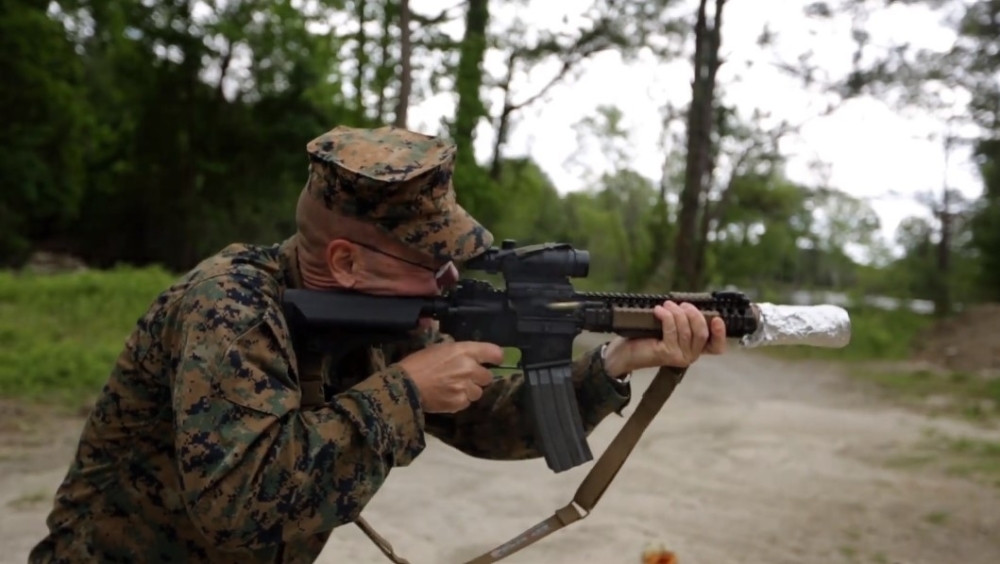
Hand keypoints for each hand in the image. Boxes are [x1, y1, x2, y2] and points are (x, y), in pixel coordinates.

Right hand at [397, 341, 502, 412]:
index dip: (495, 357)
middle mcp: (469, 368)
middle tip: (465, 377)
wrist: (404, 385)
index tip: (494, 360)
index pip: (494, 353)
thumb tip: (472, 357)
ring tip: (454, 389)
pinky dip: (460, 401)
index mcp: (464, 351)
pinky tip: (447, 396)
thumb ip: (459, 352)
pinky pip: (467, 402)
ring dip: (469, 390)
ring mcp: (465, 387)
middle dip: (478, 377)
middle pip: (488, 376)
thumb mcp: (439, 348)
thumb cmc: (418, 363)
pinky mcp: (459, 402)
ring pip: (478, 391)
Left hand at [603, 301, 726, 376]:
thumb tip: (690, 305)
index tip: (717, 318)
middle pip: (702, 333)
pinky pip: (672, 329)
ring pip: (686, 330)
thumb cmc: (647, 338)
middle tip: (682, 304)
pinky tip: (658, 310)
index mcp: (694, 349)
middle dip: (693, 313)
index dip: (721, 333)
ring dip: (676, 312)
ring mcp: (679, 357)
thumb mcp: (669, 328)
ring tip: (666, 305)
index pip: (716, 346)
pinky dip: (666, 316)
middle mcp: (690, 356)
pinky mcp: (666, 353)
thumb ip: (683, 321)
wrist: (625, 353)